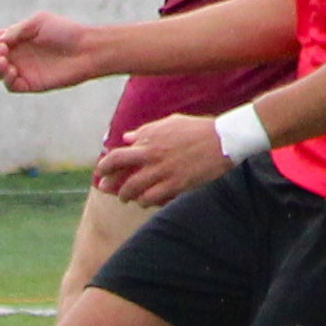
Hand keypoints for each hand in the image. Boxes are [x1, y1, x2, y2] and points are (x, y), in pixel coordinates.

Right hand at [0, 12, 101, 92]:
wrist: (86, 49)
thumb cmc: (66, 32)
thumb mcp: (39, 22)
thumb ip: (17, 30)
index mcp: (18, 37)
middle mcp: (18, 54)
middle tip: (3, 50)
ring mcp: (23, 69)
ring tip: (4, 61)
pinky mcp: (30, 83)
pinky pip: (10, 86)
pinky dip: (7, 79)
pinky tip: (14, 71)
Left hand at [95, 114, 229, 206]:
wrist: (223, 140)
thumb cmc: (197, 129)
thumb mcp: (170, 123)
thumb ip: (146, 131)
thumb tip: (127, 138)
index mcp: (149, 139)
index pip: (117, 155)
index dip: (105, 166)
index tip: (102, 171)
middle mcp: (152, 156)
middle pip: (121, 173)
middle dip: (110, 183)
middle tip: (106, 188)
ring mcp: (163, 171)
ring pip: (133, 190)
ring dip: (126, 196)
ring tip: (127, 198)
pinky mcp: (176, 184)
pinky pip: (151, 198)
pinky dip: (145, 201)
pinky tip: (146, 201)